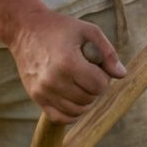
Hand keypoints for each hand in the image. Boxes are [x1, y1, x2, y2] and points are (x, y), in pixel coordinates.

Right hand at [7, 11, 125, 119]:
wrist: (25, 29)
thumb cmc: (60, 28)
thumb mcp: (88, 31)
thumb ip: (108, 53)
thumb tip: (121, 75)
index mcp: (68, 62)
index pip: (99, 86)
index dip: (104, 78)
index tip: (97, 67)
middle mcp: (53, 79)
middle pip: (89, 99)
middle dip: (95, 88)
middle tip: (88, 74)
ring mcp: (43, 90)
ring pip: (76, 111)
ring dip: (84, 101)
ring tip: (80, 85)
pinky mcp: (35, 97)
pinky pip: (59, 118)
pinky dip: (71, 113)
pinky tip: (73, 99)